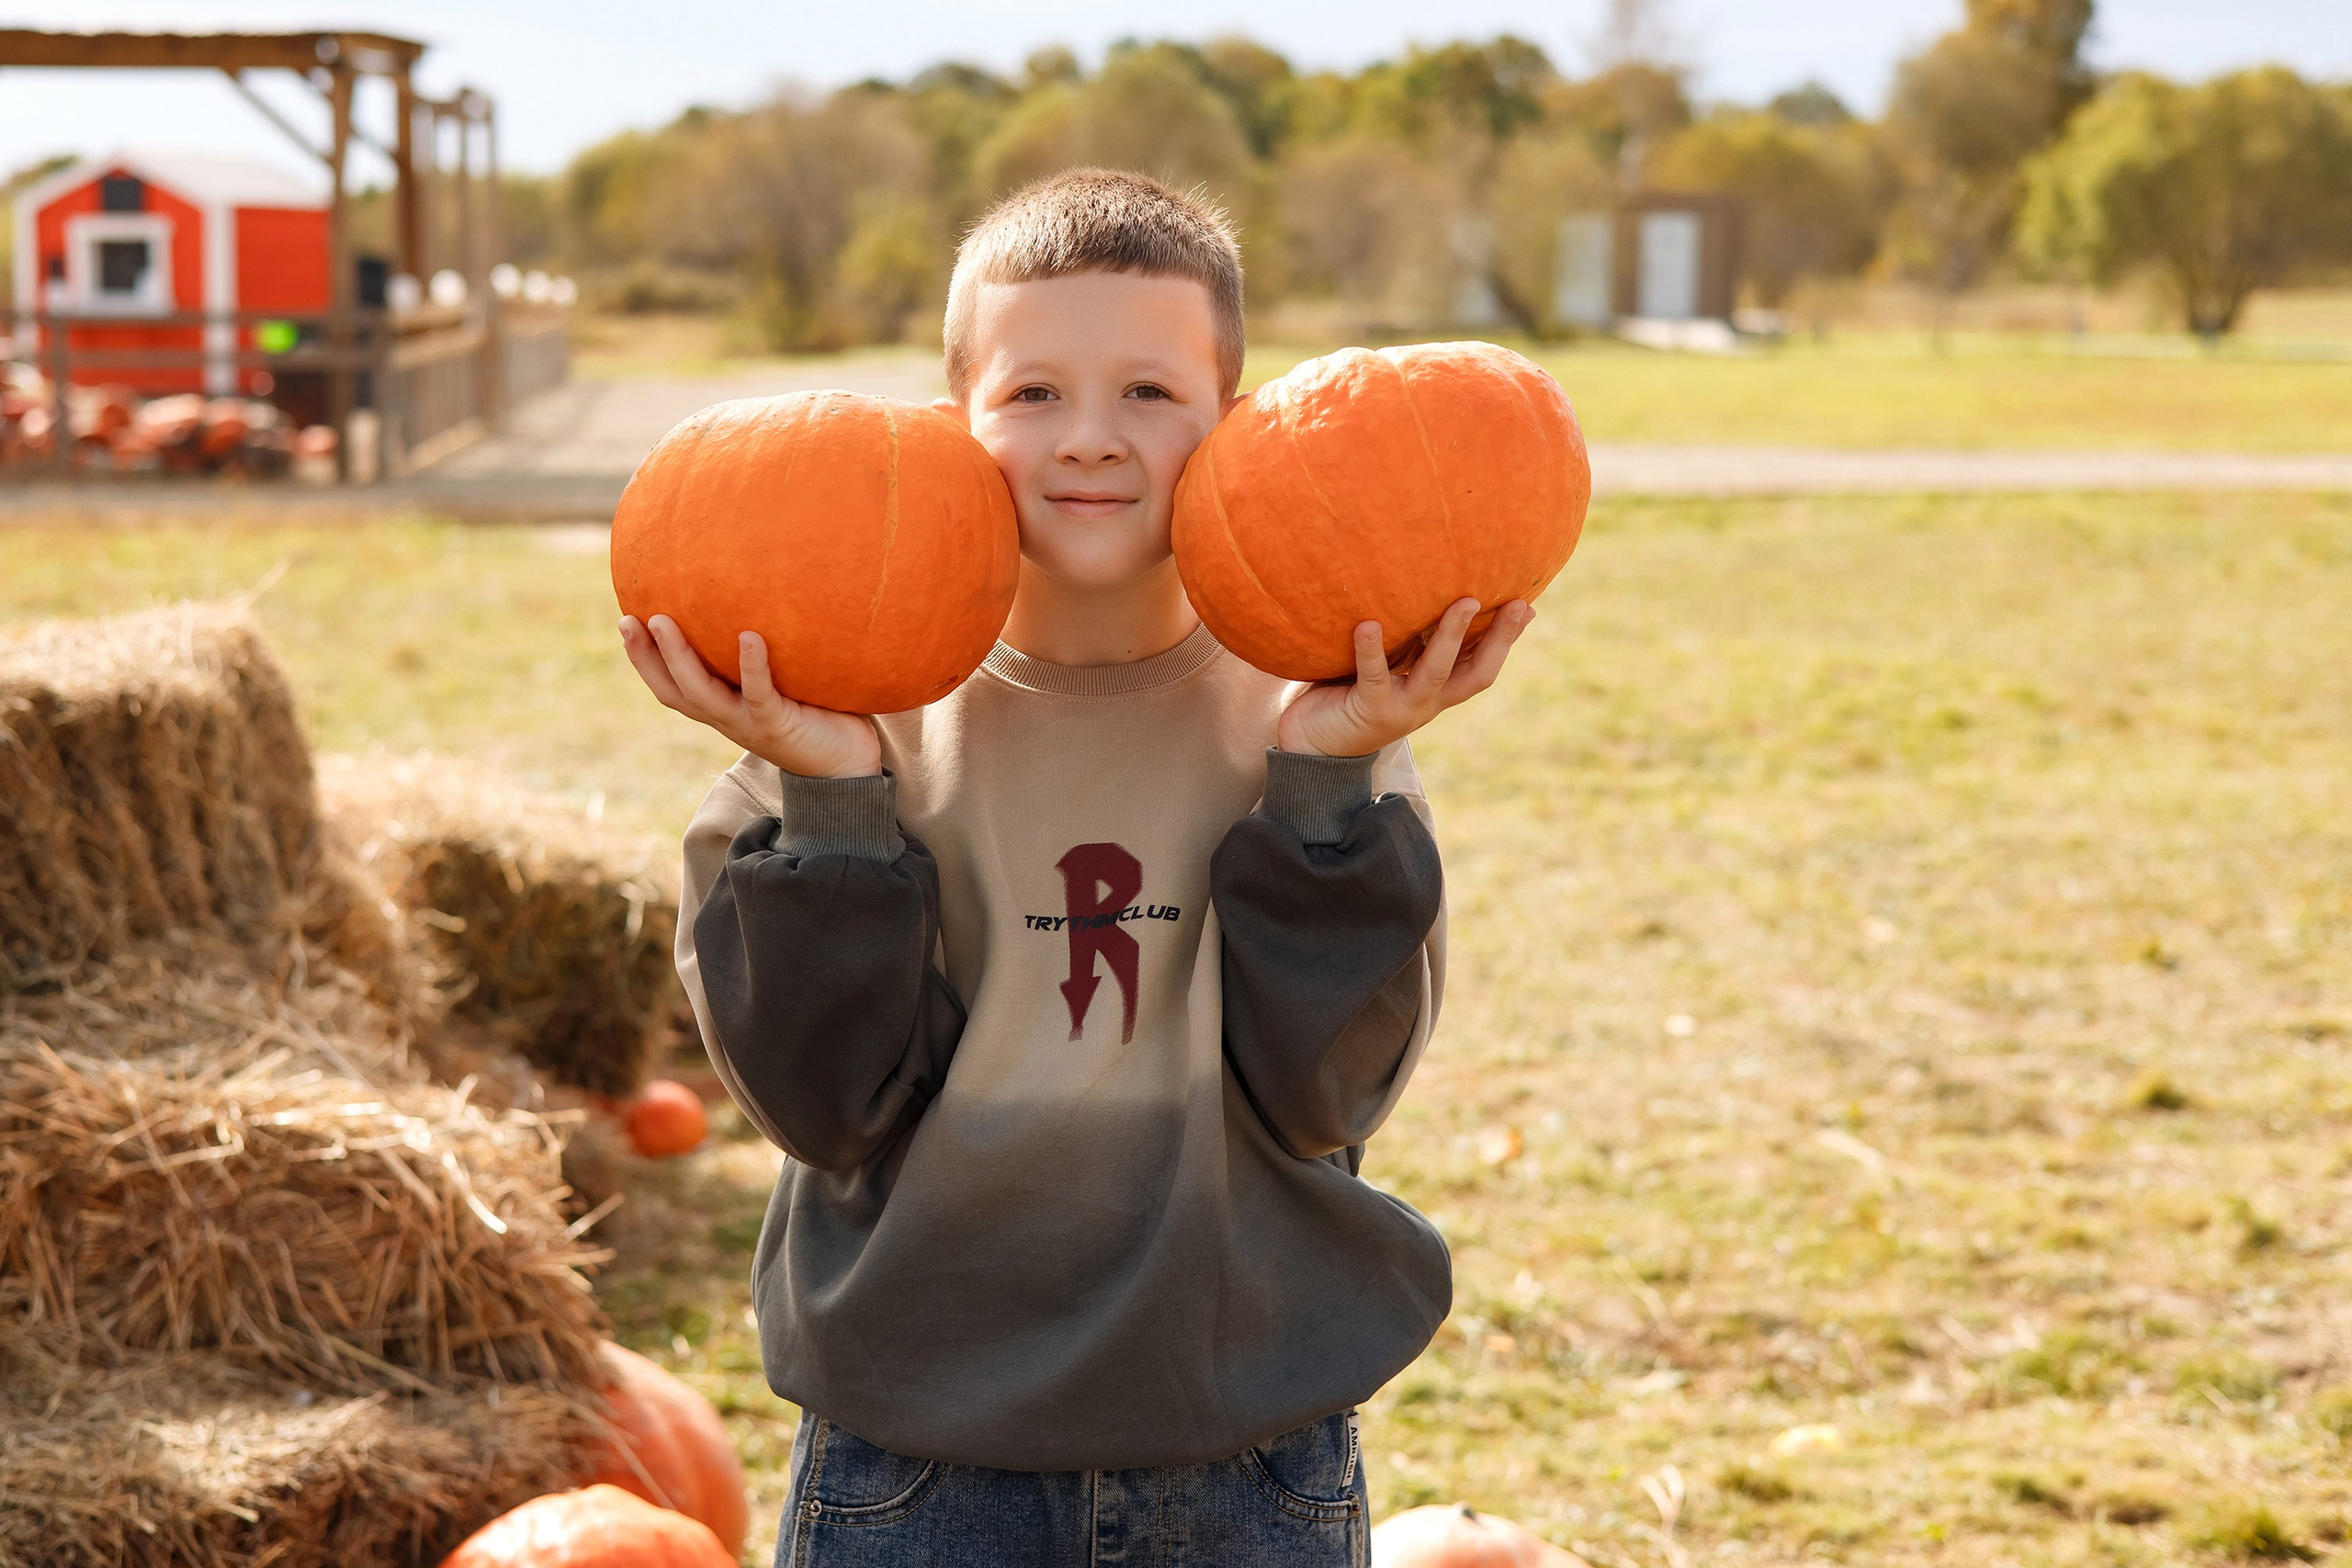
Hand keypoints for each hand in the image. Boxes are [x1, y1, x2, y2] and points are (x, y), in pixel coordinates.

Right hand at [619, 614, 881, 778]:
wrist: (848, 766)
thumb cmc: (817, 716)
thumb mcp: (781, 684)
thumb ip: (765, 656)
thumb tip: (761, 597)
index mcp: (722, 708)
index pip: (671, 686)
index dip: (643, 659)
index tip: (625, 621)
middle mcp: (727, 718)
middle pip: (673, 690)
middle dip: (645, 657)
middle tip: (627, 620)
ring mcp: (749, 723)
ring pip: (702, 693)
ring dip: (679, 657)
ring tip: (662, 620)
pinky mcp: (777, 724)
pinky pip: (759, 693)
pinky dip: (752, 665)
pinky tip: (748, 636)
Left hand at [1275, 597, 1532, 757]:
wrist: (1311, 744)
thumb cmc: (1348, 692)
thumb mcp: (1388, 667)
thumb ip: (1408, 642)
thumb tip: (1426, 595)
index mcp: (1436, 691)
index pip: (1481, 665)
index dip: (1506, 639)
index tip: (1527, 606)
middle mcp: (1426, 702)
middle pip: (1474, 673)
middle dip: (1498, 639)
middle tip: (1516, 604)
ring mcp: (1401, 708)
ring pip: (1435, 672)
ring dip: (1452, 637)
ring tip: (1463, 603)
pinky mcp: (1369, 710)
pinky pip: (1373, 676)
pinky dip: (1371, 649)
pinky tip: (1367, 624)